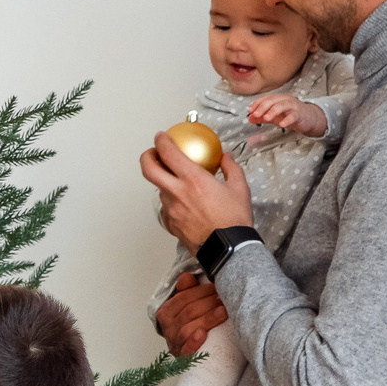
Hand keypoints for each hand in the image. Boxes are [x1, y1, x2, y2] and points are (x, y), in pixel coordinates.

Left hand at [142, 133, 254, 247]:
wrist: (228, 249)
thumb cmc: (234, 220)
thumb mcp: (239, 188)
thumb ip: (231, 168)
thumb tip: (226, 157)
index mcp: (193, 179)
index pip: (168, 152)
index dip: (161, 140)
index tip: (161, 136)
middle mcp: (177, 193)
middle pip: (148, 169)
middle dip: (147, 156)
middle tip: (153, 153)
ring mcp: (171, 209)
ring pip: (159, 190)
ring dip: (163, 181)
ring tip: (175, 180)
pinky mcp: (171, 224)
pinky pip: (166, 208)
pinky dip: (171, 201)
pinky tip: (182, 202)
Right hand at [156, 271, 227, 357]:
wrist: (190, 352)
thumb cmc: (189, 325)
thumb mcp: (185, 306)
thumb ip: (186, 290)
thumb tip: (188, 277)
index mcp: (165, 312)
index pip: (182, 298)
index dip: (201, 291)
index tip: (217, 287)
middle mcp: (167, 328)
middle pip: (188, 312)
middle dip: (208, 303)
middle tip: (225, 298)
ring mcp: (174, 344)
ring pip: (188, 329)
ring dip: (207, 319)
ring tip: (223, 312)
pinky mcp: (182, 358)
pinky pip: (186, 351)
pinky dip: (193, 342)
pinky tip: (204, 334)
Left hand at [247, 94, 327, 137]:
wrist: (309, 119)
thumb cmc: (290, 115)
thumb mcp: (274, 117)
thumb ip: (262, 117)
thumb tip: (250, 118)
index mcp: (278, 98)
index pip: (266, 98)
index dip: (257, 103)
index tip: (250, 110)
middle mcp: (286, 99)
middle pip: (273, 100)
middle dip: (263, 106)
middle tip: (256, 114)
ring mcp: (294, 106)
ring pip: (283, 105)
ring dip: (273, 111)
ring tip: (266, 118)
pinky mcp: (300, 114)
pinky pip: (294, 115)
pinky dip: (287, 119)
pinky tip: (282, 125)